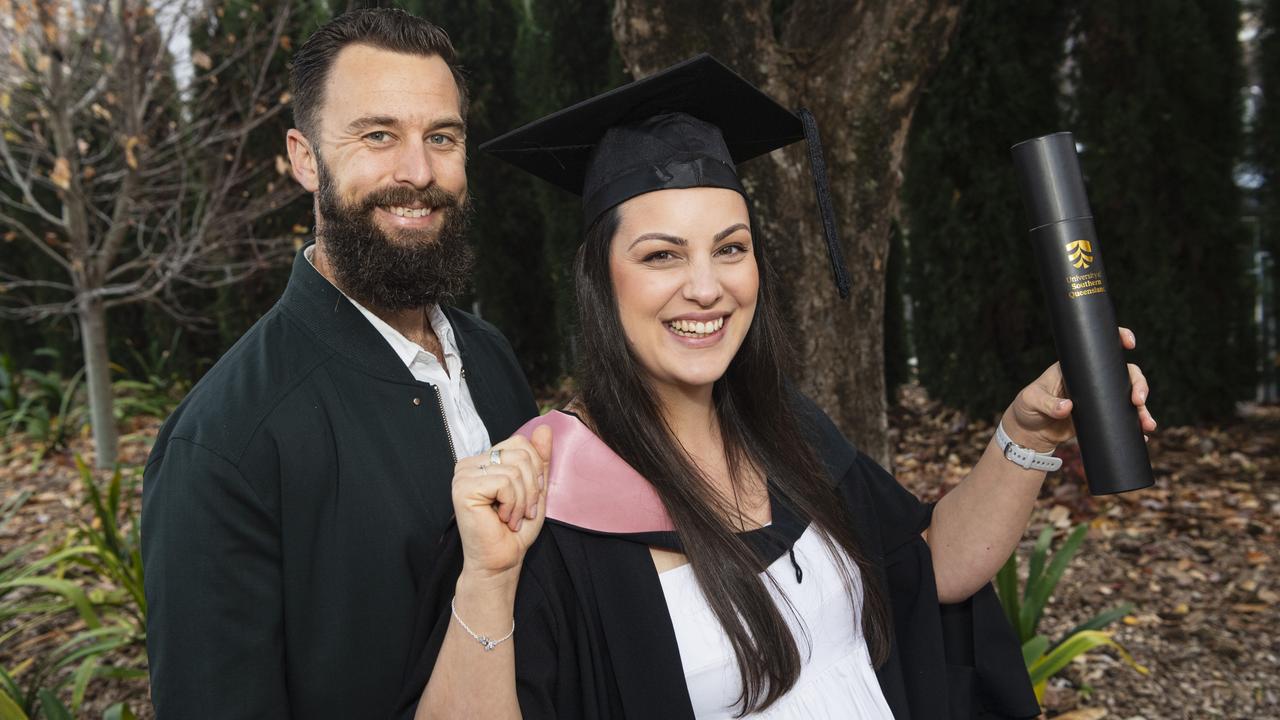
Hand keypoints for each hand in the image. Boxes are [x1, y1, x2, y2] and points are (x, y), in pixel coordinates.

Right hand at [451, 425, 552, 579]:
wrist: (502, 560)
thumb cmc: (515, 529)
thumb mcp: (535, 488)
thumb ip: (539, 459)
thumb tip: (544, 427)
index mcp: (484, 460)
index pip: (520, 442)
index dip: (535, 470)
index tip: (530, 497)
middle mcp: (469, 463)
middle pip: (520, 453)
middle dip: (531, 486)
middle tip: (523, 511)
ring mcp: (463, 475)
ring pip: (514, 469)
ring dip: (523, 500)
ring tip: (512, 517)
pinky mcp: (463, 488)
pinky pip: (504, 482)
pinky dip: (512, 504)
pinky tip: (502, 519)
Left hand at [1004, 326, 1156, 451]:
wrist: (1029, 434)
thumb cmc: (1027, 409)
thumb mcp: (1031, 401)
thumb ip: (1047, 403)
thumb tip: (1067, 407)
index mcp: (1075, 367)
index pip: (1100, 348)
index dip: (1118, 339)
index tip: (1129, 343)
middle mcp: (1092, 380)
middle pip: (1124, 374)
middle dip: (1138, 384)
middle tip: (1138, 400)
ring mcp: (1099, 399)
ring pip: (1128, 398)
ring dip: (1142, 410)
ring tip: (1147, 424)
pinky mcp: (1100, 417)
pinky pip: (1123, 419)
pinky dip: (1135, 426)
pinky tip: (1143, 435)